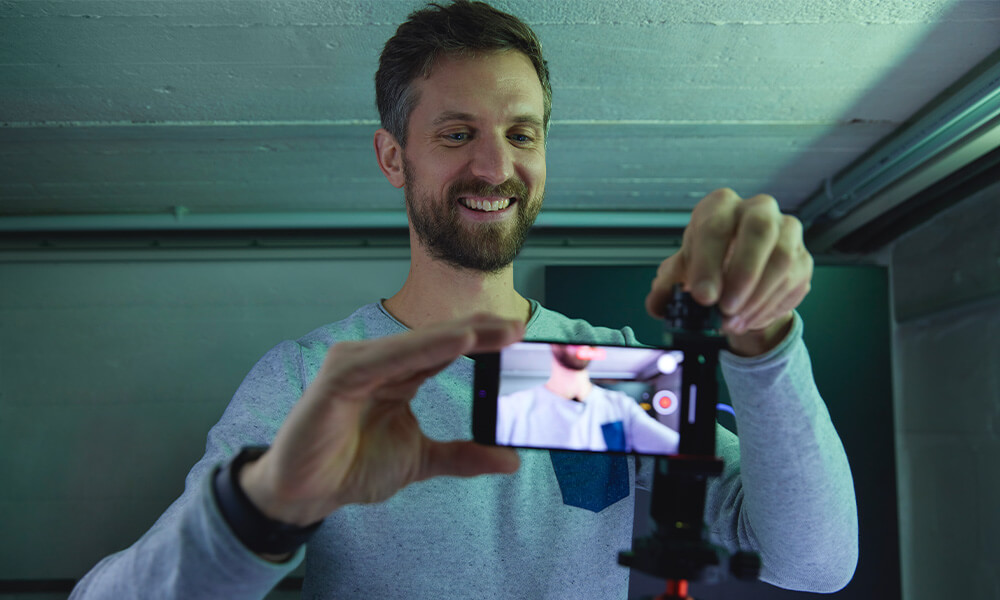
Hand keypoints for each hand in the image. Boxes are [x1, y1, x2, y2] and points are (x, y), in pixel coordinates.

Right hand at [240, 313, 524, 526]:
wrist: (305, 495)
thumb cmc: (351, 468)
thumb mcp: (420, 460)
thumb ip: (463, 456)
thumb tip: (510, 460)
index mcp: (398, 374)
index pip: (445, 348)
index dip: (482, 339)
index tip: (519, 336)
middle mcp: (378, 362)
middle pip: (434, 339)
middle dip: (478, 331)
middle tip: (517, 327)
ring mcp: (356, 365)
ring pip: (414, 344)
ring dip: (455, 335)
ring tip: (492, 331)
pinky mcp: (338, 377)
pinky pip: (387, 359)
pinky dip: (422, 349)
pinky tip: (454, 343)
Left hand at [645, 188, 812, 355]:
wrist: (739, 276)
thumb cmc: (709, 264)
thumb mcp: (681, 273)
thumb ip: (667, 288)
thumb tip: (657, 304)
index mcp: (720, 206)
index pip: (715, 226)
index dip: (708, 264)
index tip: (702, 297)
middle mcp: (757, 209)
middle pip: (760, 229)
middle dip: (743, 273)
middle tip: (726, 308)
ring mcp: (786, 231)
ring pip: (782, 259)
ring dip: (757, 298)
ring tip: (734, 322)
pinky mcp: (804, 257)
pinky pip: (794, 281)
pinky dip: (770, 307)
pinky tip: (750, 320)